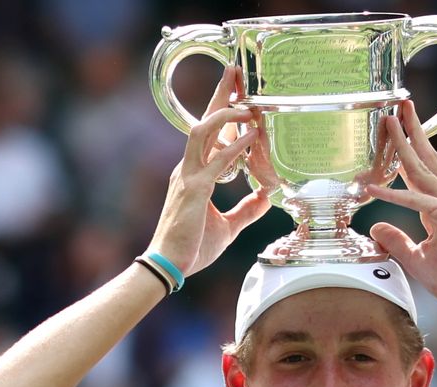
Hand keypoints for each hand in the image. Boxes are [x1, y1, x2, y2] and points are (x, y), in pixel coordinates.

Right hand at [145, 67, 270, 276]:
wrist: (170, 265)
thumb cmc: (192, 246)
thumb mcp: (228, 226)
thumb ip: (246, 210)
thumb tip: (266, 197)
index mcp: (194, 173)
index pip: (208, 133)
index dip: (222, 110)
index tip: (238, 90)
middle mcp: (188, 168)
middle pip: (203, 120)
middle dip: (219, 94)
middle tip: (235, 70)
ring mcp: (188, 176)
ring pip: (203, 131)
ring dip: (226, 115)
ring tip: (248, 105)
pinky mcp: (194, 190)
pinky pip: (215, 162)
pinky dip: (233, 147)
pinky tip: (250, 138)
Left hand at [366, 101, 436, 311]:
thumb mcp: (416, 258)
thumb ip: (397, 240)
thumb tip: (376, 226)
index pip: (420, 173)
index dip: (406, 151)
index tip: (396, 133)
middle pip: (425, 158)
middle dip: (410, 132)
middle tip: (397, 108)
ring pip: (421, 169)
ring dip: (403, 145)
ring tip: (389, 123)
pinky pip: (416, 201)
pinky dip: (394, 193)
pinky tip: (373, 188)